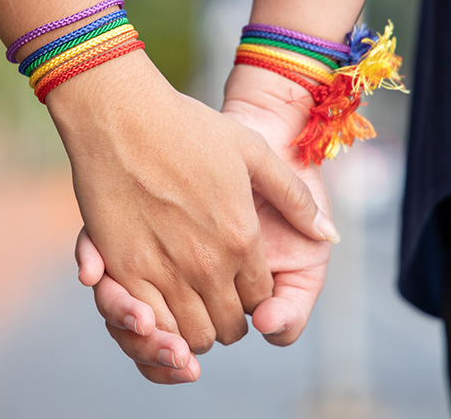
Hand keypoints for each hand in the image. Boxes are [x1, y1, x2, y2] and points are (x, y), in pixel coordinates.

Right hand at [51, 51, 331, 354]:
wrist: (122, 115)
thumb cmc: (188, 127)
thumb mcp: (254, 151)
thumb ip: (294, 197)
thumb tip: (328, 234)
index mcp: (242, 239)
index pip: (260, 299)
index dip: (255, 298)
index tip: (242, 285)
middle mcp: (207, 264)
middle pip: (227, 328)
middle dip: (227, 320)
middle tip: (216, 299)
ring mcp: (163, 270)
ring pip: (190, 336)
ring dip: (194, 330)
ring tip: (189, 305)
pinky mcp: (123, 270)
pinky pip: (149, 326)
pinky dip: (158, 327)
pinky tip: (158, 307)